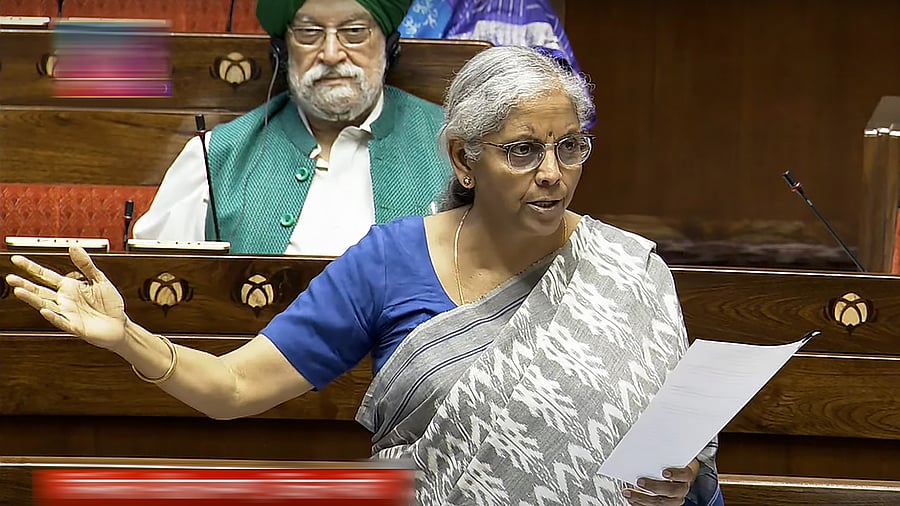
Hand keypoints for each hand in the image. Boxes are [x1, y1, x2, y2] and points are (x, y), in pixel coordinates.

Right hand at [5, 246, 127, 350]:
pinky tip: (45, 310)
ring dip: (33, 299)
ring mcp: (68, 313)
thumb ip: (86, 264)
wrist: (119, 325)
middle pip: (40, 291)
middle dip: (25, 284)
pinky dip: (53, 316)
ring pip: (46, 305)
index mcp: (69, 287)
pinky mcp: (76, 326)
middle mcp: (65, 300)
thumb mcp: (99, 279)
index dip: (31, 267)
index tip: (17, 259)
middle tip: (10, 278)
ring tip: (19, 291)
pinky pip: (62, 321)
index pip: (46, 275)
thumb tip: (74, 247)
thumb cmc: (109, 303)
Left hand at [623, 460, 699, 505]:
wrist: (672, 472)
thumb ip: (663, 453)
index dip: (676, 474)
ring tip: (629, 493)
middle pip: (672, 490)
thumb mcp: (670, 455)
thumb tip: (647, 442)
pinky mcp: (665, 505)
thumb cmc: (670, 462)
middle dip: (654, 487)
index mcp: (686, 473)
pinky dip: (641, 504)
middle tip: (640, 482)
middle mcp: (682, 488)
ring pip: (661, 502)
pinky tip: (632, 499)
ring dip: (643, 498)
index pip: (686, 474)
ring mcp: (674, 499)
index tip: (665, 472)